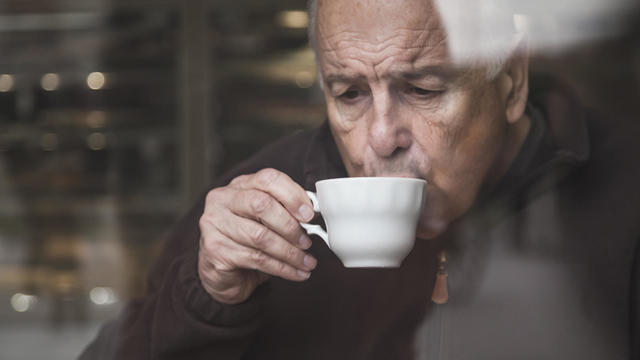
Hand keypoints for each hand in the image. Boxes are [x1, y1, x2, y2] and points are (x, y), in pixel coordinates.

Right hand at [197, 168, 316, 304]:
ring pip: (260, 236)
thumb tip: (312, 214)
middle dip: (290, 226)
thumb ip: (284, 210)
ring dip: (290, 252)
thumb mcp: (266, 220)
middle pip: (261, 205)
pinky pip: (256, 258)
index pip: (267, 179)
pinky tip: (296, 273)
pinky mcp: (216, 249)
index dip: (292, 195)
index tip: (309, 214)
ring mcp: (215, 224)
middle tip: (307, 241)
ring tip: (307, 261)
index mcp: (239, 186)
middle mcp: (223, 200)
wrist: (221, 272)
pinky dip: (282, 268)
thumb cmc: (247, 241)